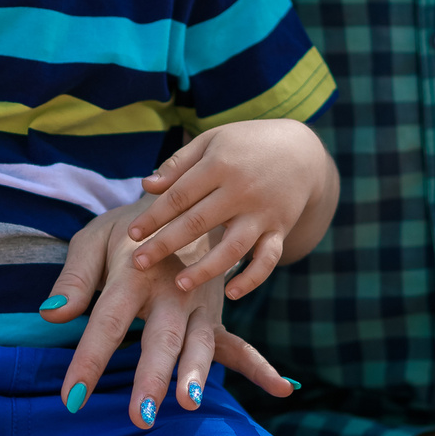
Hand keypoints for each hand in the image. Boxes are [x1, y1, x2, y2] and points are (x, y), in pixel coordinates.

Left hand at [44, 200, 293, 428]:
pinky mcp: (216, 317)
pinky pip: (240, 344)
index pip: (107, 322)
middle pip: (161, 338)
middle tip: (140, 416)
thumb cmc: (126, 233)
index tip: (71, 399)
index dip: (88, 360)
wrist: (179, 205)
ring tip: (190, 404)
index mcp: (136, 272)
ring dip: (196, 374)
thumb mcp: (92, 240)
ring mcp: (200, 305)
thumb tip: (50, 315)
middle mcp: (173, 290)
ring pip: (200, 343)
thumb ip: (73, 279)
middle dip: (152, 377)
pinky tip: (283, 388)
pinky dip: (261, 367)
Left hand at [120, 120, 334, 295]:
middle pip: (198, 222)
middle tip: (138, 264)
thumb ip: (179, 164)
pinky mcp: (280, 229)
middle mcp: (241, 190)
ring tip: (179, 285)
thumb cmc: (247, 145)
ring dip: (205, 269)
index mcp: (220, 165)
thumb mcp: (212, 142)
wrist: (303, 151)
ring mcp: (263, 213)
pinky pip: (268, 259)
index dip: (154, 216)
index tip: (132, 234)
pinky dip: (252, 278)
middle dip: (165, 245)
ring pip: (232, 247)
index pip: (179, 195)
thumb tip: (147, 186)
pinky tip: (231, 293)